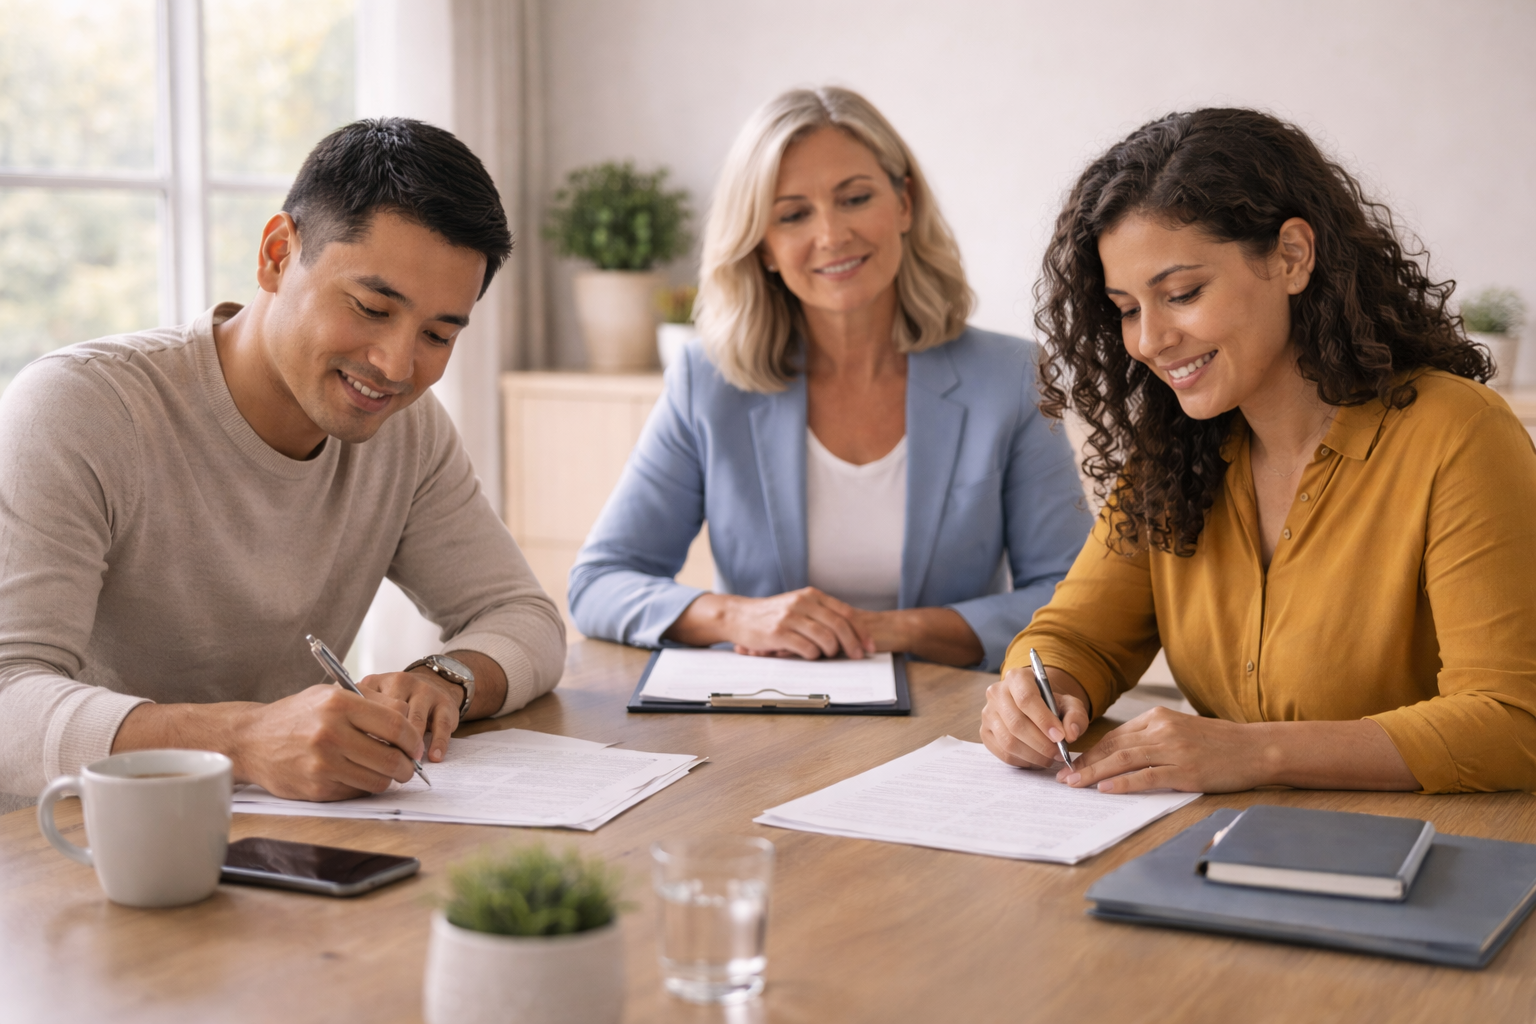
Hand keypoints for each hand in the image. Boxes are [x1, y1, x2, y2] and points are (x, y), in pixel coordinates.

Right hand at [229, 684, 423, 801]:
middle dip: (409, 765)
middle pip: (392, 757)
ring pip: (378, 780)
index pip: (396, 723)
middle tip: (410, 765)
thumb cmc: (297, 715)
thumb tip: (408, 717)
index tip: (416, 744)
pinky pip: (357, 791)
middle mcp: (330, 733)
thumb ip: (371, 700)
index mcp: (338, 704)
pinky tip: (358, 775)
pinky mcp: (316, 788)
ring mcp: (322, 764)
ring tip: (388, 771)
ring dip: (390, 779)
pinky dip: (365, 786)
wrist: (250, 741)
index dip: (413, 737)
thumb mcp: (330, 694)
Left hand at [358, 669, 462, 761]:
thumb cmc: (396, 700)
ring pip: (417, 720)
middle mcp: (401, 682)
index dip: (364, 735)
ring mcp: (425, 690)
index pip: (366, 708)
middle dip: (390, 743)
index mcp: (376, 683)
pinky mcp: (445, 702)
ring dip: (413, 745)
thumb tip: (353, 751)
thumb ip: (358, 719)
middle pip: (392, 715)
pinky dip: (438, 743)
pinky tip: (434, 757)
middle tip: (385, 767)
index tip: (362, 756)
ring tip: (409, 765)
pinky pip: (442, 724)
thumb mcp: (373, 701)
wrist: (434, 682)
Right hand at [671, 587, 873, 659]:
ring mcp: (790, 617)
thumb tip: (850, 633)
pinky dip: (813, 655)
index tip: (870, 645)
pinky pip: (806, 648)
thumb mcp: (798, 605)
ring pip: (825, 637)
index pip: (845, 612)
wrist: (740, 616)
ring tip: (829, 655)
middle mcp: (803, 602)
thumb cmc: (773, 614)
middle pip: (839, 625)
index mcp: (811, 595)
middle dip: (853, 644)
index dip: (861, 631)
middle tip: (859, 656)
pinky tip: (810, 655)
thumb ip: (821, 613)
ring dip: (832, 651)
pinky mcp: (779, 632)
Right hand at [980, 665, 1091, 769]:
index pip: (1026, 698)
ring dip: (1033, 755)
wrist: (1035, 707)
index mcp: (1017, 677)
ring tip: (1050, 758)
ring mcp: (988, 713)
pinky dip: (1023, 761)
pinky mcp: (985, 732)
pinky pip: (1003, 753)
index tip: (1060, 737)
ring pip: (1008, 741)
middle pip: (1016, 723)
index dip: (1044, 720)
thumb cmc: (1052, 704)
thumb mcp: (1070, 704)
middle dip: (1041, 743)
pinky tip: (1037, 759)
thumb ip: (1076, 716)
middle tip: (1058, 753)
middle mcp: (997, 693)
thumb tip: (1070, 734)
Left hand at [1058, 708, 1263, 793]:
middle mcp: (1162, 729)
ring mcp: (1174, 749)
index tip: (1072, 764)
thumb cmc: (1220, 744)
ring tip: (1075, 784)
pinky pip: (1147, 776)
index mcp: (1158, 718)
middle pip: (1114, 748)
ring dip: (1095, 773)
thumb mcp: (1182, 731)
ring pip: (1124, 760)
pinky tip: (1105, 789)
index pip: (1115, 736)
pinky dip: (1124, 782)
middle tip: (1063, 777)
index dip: (1091, 752)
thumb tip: (1121, 756)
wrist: (1257, 748)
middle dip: (1085, 763)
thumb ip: (1153, 739)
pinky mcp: (1186, 769)